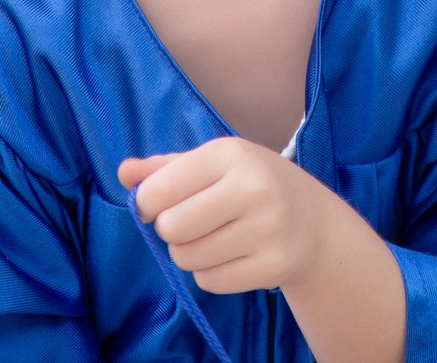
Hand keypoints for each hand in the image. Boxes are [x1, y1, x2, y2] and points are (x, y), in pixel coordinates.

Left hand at [119, 137, 337, 295]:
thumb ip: (164, 168)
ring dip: (189, 254)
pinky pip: (210, 282)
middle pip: (171, 228)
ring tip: (213, 238)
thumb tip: (123, 172)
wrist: (313, 222)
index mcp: (230, 154)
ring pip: (188, 258)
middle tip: (193, 222)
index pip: (159, 189)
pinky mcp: (274, 266)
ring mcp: (268, 229)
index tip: (160, 203)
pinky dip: (210, 274)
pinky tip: (232, 257)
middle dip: (171, 230)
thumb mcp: (212, 164)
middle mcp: (253, 188)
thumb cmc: (249, 185)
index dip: (147, 203)